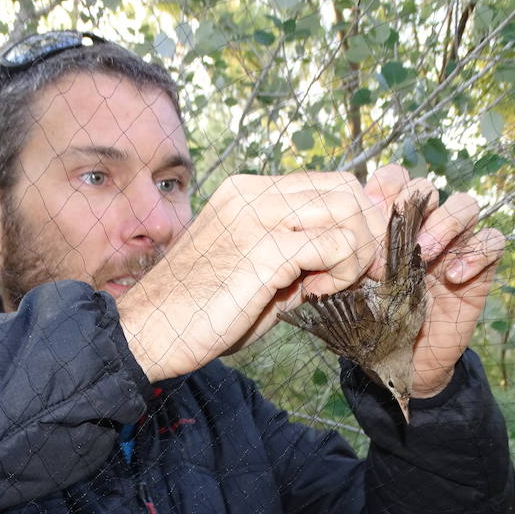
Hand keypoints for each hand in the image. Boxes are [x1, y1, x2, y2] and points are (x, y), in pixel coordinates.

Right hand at [118, 172, 384, 381]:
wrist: (146, 331)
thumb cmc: (197, 310)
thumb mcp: (253, 270)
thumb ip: (297, 253)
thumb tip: (349, 249)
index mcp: (248, 192)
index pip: (328, 182)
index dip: (356, 220)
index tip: (355, 263)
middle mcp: (252, 193)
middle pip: (346, 188)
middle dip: (368, 233)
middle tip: (357, 276)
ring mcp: (256, 216)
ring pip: (348, 209)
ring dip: (357, 254)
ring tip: (328, 286)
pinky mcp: (262, 249)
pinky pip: (335, 245)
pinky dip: (341, 271)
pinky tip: (313, 294)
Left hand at [363, 165, 504, 396]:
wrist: (401, 359)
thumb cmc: (373, 318)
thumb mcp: (354, 286)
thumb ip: (349, 258)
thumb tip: (332, 236)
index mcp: (391, 222)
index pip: (394, 179)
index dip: (384, 187)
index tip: (367, 214)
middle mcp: (425, 225)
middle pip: (428, 187)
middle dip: (413, 204)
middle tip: (396, 239)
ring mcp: (455, 244)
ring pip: (466, 205)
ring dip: (446, 222)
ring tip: (426, 254)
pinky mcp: (481, 267)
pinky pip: (493, 241)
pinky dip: (477, 252)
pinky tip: (453, 277)